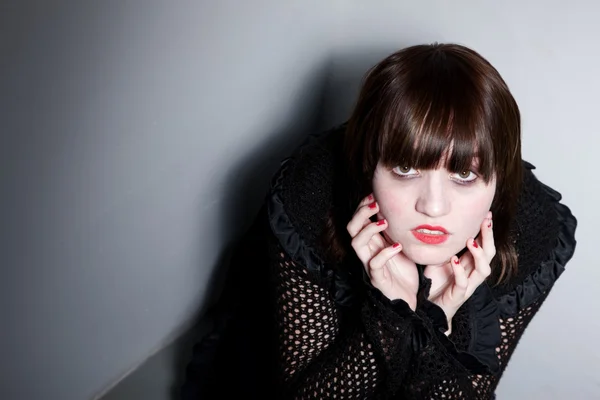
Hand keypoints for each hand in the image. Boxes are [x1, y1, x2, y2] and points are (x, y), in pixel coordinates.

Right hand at [347, 194, 418, 309]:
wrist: (408, 299)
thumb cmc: (404, 271)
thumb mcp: (400, 245)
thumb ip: (395, 231)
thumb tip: (402, 209)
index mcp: (371, 243)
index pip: (357, 220)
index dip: (362, 206)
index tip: (374, 194)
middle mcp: (367, 252)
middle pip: (351, 228)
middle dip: (361, 212)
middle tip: (376, 203)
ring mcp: (370, 264)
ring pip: (356, 243)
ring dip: (369, 229)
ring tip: (384, 222)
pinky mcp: (377, 278)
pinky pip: (374, 264)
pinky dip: (385, 252)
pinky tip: (397, 246)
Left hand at [424, 214, 494, 325]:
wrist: (429, 308)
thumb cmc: (435, 283)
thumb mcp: (440, 259)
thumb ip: (445, 247)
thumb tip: (442, 225)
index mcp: (469, 264)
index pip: (484, 245)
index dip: (487, 231)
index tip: (486, 214)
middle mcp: (472, 274)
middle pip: (489, 255)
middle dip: (489, 237)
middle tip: (486, 221)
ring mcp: (467, 285)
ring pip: (483, 270)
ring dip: (478, 254)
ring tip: (471, 241)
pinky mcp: (458, 295)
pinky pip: (463, 283)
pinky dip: (459, 271)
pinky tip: (454, 260)